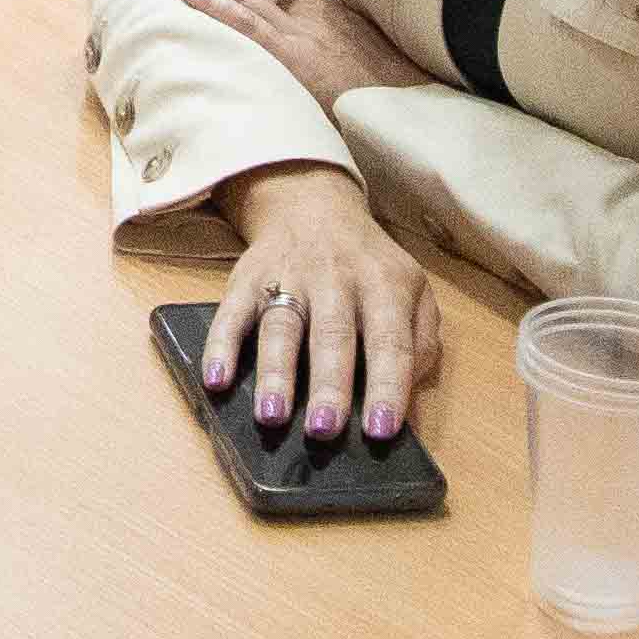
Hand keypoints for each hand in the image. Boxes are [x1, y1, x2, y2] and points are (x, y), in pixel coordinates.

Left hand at [130, 0, 431, 113]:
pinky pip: (250, 27)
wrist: (421, 114)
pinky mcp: (300, 61)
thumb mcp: (353, 56)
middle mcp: (309, 12)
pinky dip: (215, 4)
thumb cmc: (388, 95)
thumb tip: (295, 37)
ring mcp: (304, 34)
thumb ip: (322, 40)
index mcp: (321, 9)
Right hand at [202, 166, 456, 449]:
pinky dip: (221, 346)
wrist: (313, 207)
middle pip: (332, 335)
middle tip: (324, 431)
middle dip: (329, 385)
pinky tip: (217, 380)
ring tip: (271, 417)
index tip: (382, 430)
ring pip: (281, 326)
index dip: (387, 386)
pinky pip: (231, 312)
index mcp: (385, 285)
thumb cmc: (369, 269)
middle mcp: (336, 278)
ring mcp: (288, 276)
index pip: (391, 341)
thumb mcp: (414, 293)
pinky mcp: (247, 278)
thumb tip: (408, 399)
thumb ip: (421, 343)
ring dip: (275, 373)